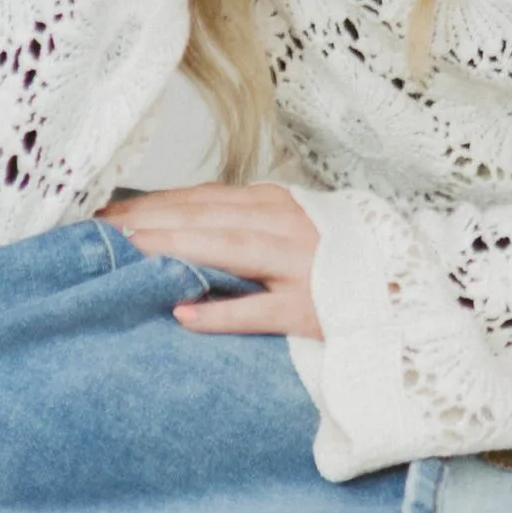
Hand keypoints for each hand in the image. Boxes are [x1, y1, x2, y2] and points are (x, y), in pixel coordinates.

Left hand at [98, 182, 324, 335]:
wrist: (412, 293)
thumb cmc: (344, 263)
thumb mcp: (296, 229)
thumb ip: (247, 224)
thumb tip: (183, 225)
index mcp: (280, 205)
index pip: (205, 198)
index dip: (154, 202)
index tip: (108, 211)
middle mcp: (288, 227)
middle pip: (207, 217)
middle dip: (150, 219)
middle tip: (100, 230)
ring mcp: (301, 267)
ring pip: (228, 251)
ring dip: (176, 248)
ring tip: (129, 252)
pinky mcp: (312, 310)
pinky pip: (260, 311)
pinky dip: (221, 312)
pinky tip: (183, 314)